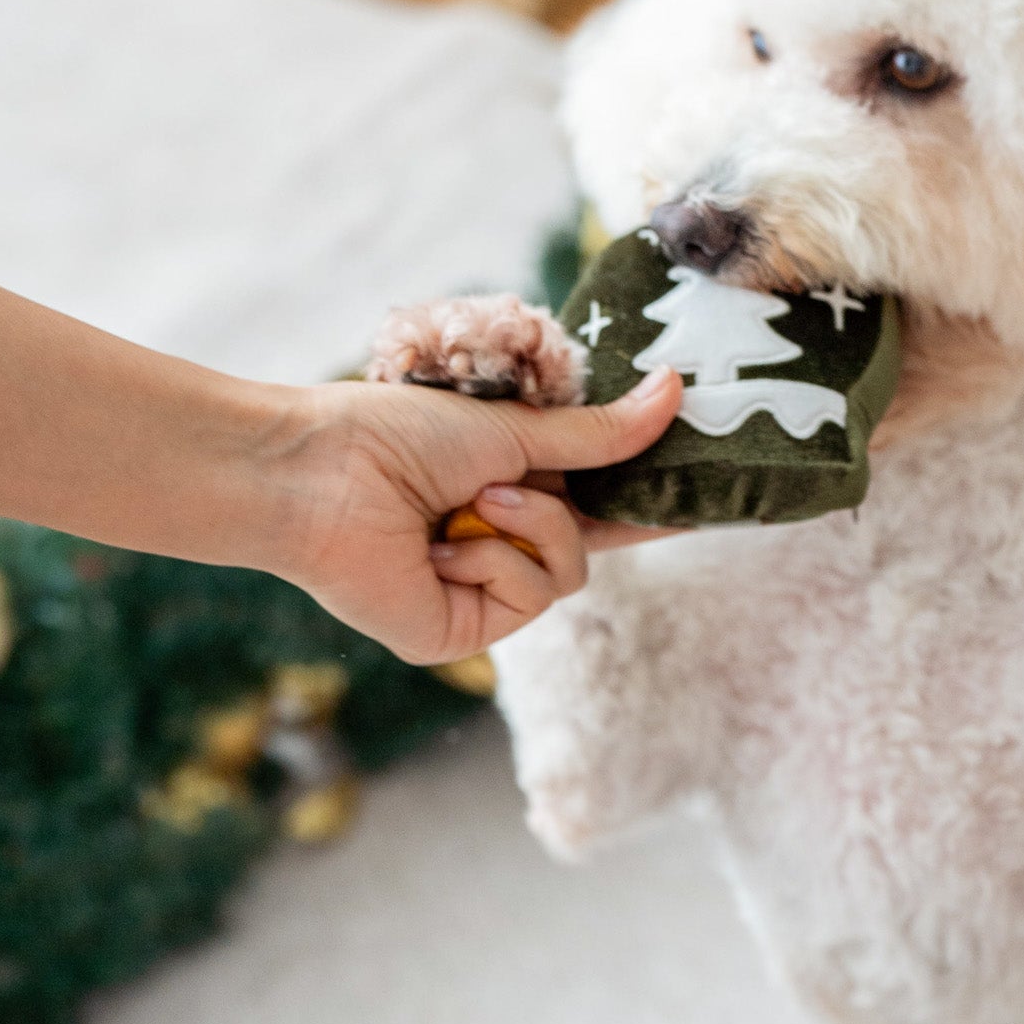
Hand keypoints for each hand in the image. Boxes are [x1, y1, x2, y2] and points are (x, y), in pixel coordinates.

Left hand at [260, 367, 681, 662]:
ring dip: (528, 527)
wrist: (320, 474)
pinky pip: (530, 599)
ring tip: (467, 506)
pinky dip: (494, 563)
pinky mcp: (462, 633)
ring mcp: (482, 594)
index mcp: (507, 491)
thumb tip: (676, 390)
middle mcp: (498, 545)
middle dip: (562, 505)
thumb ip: (594, 432)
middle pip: (591, 542)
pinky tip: (441, 550)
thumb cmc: (392, 435)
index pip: (595, 504)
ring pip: (569, 574)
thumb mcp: (508, 428)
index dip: (645, 500)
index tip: (704, 490)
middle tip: (505, 480)